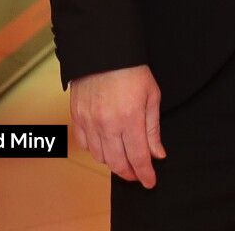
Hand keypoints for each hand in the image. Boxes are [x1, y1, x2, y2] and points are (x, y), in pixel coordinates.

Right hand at [69, 64, 164, 187]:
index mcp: (130, 118)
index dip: (145, 174)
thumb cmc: (131, 71)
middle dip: (130, 173)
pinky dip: (96, 151)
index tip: (150, 182)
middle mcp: (107, 124)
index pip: (138, 157)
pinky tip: (106, 146)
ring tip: (124, 159)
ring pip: (100, 157)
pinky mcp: (77, 117)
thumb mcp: (152, 96)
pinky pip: (85, 144)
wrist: (103, 52)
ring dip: (113, 163)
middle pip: (117, 163)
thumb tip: (157, 154)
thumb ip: (153, 129)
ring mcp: (89, 122)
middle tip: (138, 174)